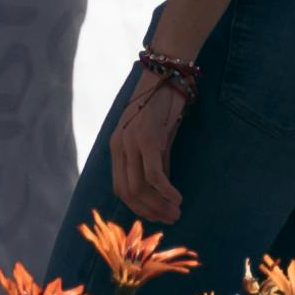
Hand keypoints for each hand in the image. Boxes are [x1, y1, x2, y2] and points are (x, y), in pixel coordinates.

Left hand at [100, 67, 189, 231]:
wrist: (167, 75)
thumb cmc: (163, 104)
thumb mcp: (156, 136)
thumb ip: (156, 160)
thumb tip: (162, 188)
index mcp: (116, 147)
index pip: (120, 188)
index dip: (139, 207)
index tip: (157, 215)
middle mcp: (120, 147)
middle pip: (128, 192)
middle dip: (149, 211)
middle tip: (170, 219)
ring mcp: (132, 144)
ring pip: (140, 187)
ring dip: (159, 205)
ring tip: (176, 212)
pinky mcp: (148, 140)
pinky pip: (154, 175)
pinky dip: (166, 191)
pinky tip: (177, 198)